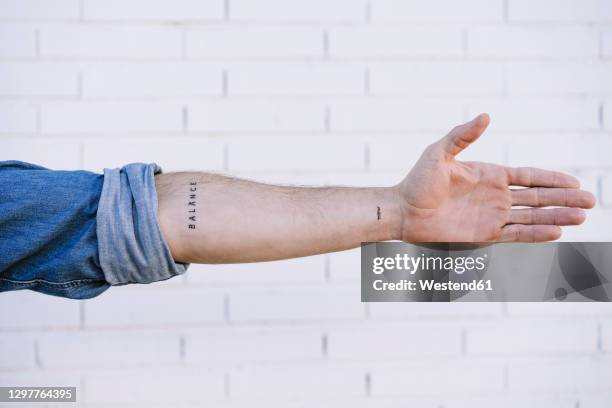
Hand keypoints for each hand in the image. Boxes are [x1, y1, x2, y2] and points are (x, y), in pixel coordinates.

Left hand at [395, 113, 595, 242]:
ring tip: (581, 218)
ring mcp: (491, 216)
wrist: (403, 211)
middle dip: (564, 199)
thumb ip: (462, 135)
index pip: (529, 177)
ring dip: (556, 217)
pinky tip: (556, 232)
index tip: (575, 182)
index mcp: (489, 175)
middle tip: (590, 202)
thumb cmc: (418, 181)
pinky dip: (535, 234)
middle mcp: (495, 196)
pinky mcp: (484, 234)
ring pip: (532, 217)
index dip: (552, 179)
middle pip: (538, 198)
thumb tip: (486, 116)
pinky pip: (515, 234)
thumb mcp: (439, 153)